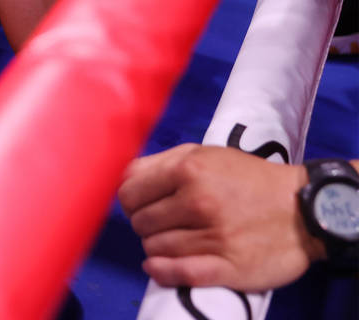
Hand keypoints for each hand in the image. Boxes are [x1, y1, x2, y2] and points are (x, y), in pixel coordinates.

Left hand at [118, 143, 322, 291]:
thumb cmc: (248, 178)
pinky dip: (161, 271)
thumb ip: (160, 163)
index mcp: (189, 170)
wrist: (304, 208)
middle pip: (140, 222)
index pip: (129, 193)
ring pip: (155, 248)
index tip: (143, 205)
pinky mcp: (229, 266)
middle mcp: (198, 202)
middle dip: (146, 223)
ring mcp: (214, 237)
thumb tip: (122, 179)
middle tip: (165, 222)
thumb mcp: (205, 154)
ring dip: (157, 246)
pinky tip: (158, 266)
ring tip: (175, 238)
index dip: (131, 201)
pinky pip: (178, 273)